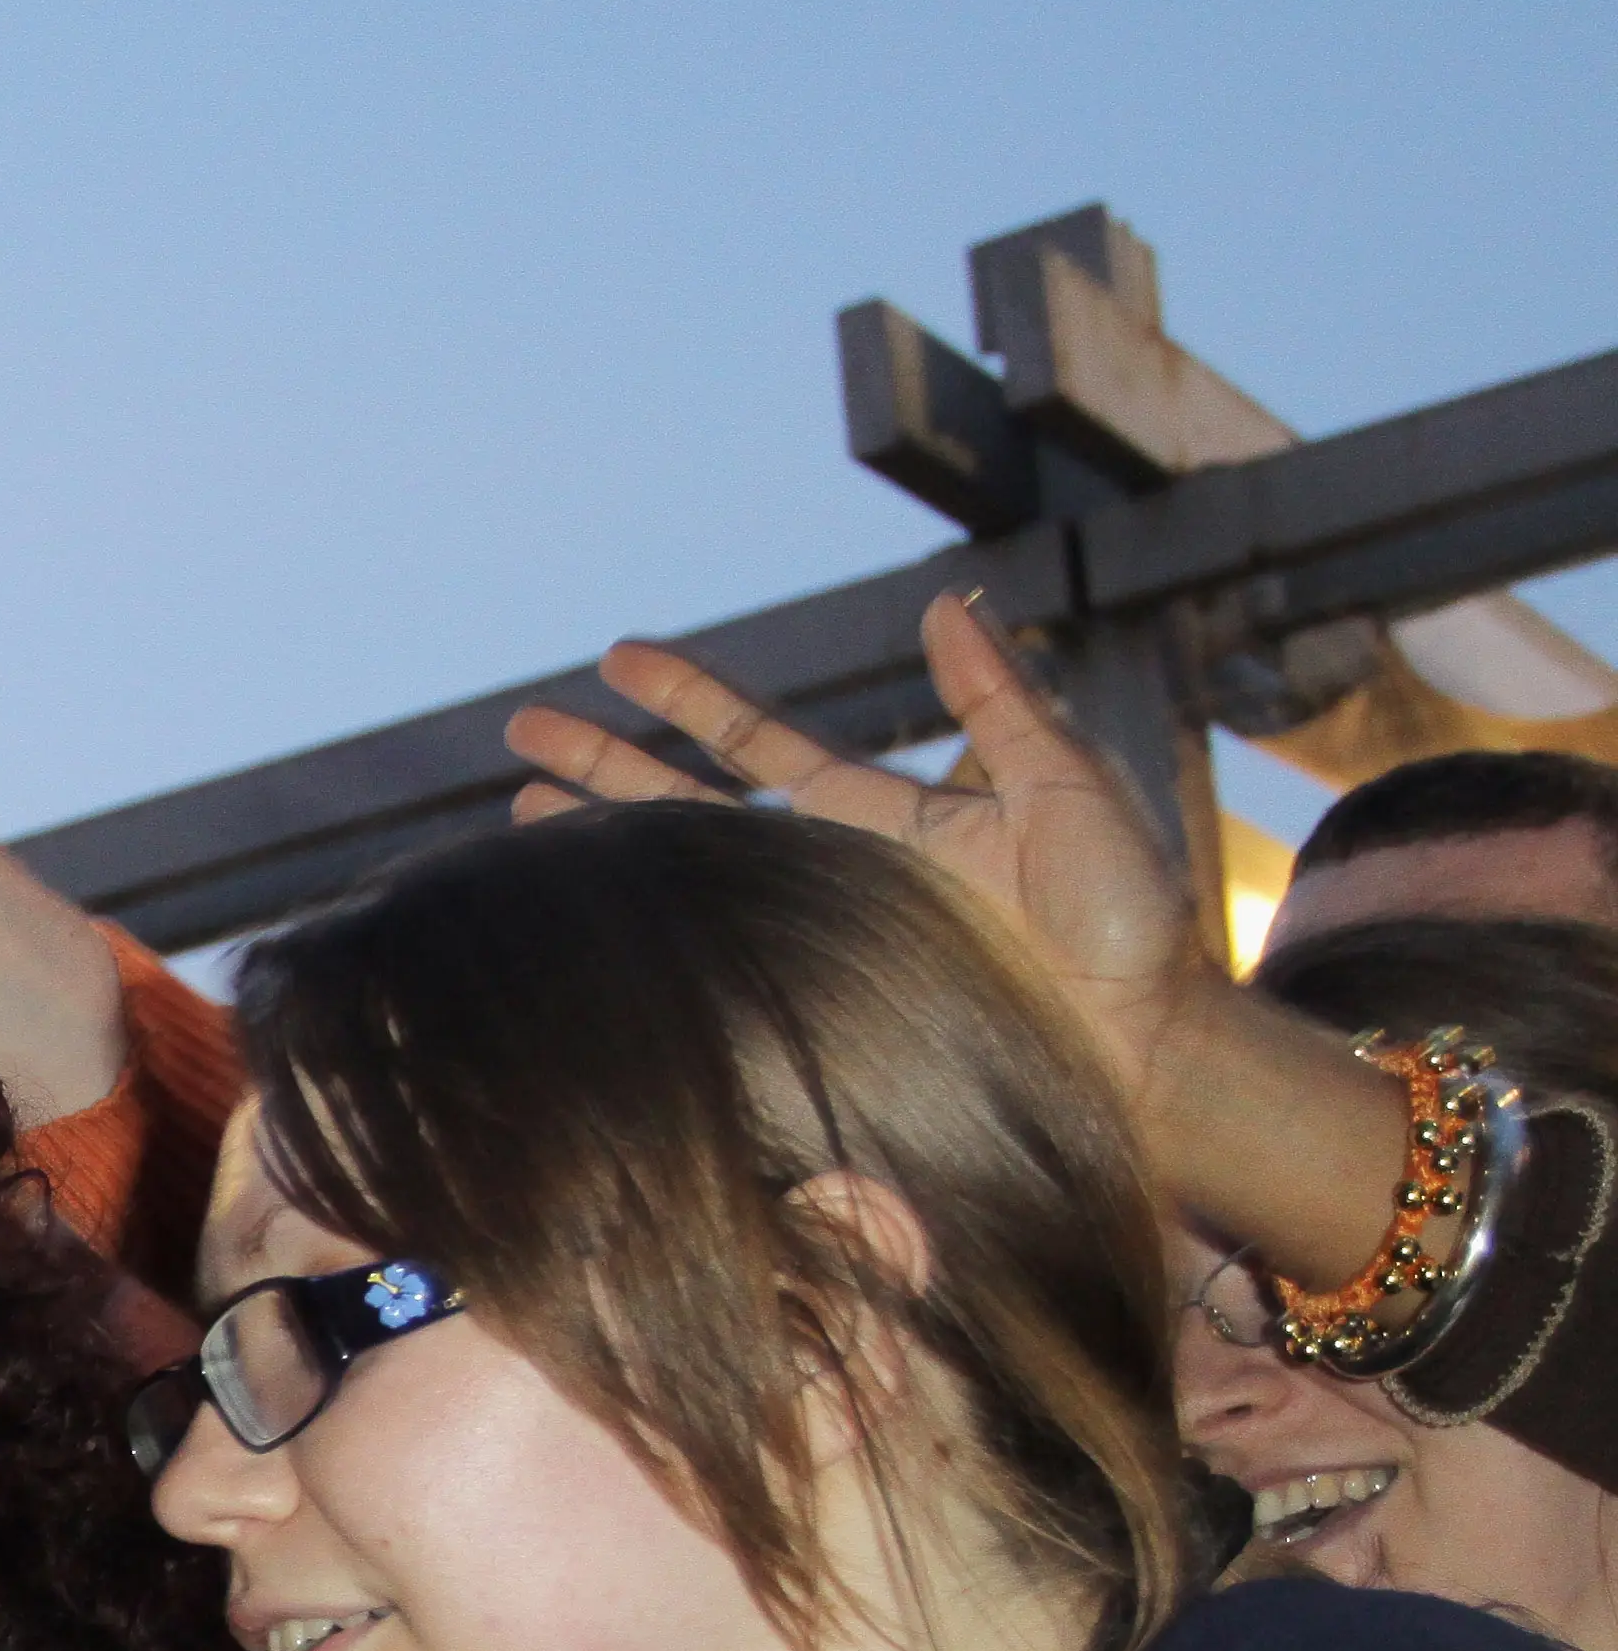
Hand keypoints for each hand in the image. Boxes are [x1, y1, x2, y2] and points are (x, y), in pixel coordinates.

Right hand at [502, 592, 1217, 1095]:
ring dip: (599, 846)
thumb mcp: (1069, 785)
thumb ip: (1002, 701)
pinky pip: (710, 976)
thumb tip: (943, 603)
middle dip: (603, 764)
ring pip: (684, 883)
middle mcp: (829, 876)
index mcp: (882, 818)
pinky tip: (582, 943)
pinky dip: (644, 956)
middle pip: (689, 807)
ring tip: (512, 817)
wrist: (1139, 1047)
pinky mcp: (810, 1011)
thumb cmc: (1125, 920)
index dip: (689, 698)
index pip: (760, 744)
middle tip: (518, 729)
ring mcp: (814, 944)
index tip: (617, 660)